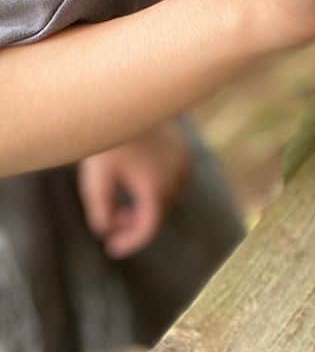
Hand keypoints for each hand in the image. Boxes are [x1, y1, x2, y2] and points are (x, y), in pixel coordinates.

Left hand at [76, 119, 192, 258]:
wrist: (126, 103)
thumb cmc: (107, 142)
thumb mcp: (94, 182)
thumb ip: (100, 212)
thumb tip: (107, 229)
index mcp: (156, 188)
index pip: (148, 228)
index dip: (130, 243)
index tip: (112, 248)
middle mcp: (176, 177)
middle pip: (159, 213)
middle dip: (136, 223)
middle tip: (112, 222)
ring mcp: (183, 162)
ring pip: (169, 197)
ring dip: (149, 206)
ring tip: (123, 203)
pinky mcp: (183, 150)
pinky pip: (175, 179)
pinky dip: (159, 189)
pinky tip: (138, 182)